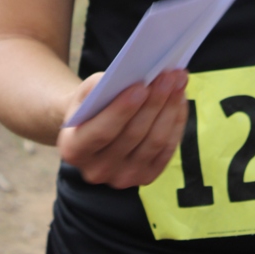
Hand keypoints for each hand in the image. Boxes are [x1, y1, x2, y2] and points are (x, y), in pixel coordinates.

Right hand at [58, 69, 188, 188]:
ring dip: (170, 108)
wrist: (92, 131)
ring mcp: (123, 178)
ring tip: (179, 81)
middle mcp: (97, 170)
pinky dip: (176, 121)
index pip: (102, 132)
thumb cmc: (90, 105)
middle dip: (155, 101)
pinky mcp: (145, 178)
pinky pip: (167, 149)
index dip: (123, 109)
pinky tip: (180, 99)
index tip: (141, 86)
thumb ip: (101, 86)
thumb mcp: (85, 92)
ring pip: (155, 141)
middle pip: (134, 134)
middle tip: (169, 75)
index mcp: (74, 149)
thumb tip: (134, 77)